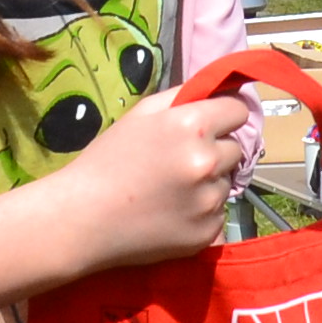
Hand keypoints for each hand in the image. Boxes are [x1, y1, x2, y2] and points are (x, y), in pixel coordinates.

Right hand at [45, 86, 255, 272]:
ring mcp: (210, 201)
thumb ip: (181, 97)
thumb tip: (217, 90)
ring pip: (226, 184)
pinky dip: (201, 213)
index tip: (212, 126)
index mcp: (193, 126)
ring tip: (171, 192)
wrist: (83, 219)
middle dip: (216, 151)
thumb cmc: (106, 162)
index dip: (225, 116)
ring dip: (209, 184)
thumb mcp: (139, 116)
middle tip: (181, 162)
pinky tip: (171, 214)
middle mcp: (208, 161)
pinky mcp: (207, 232)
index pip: (239, 111)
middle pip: (236, 149)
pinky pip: (217, 214)